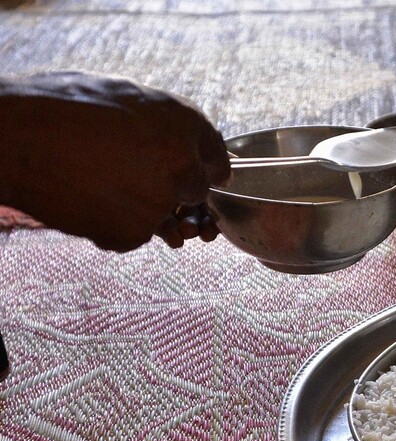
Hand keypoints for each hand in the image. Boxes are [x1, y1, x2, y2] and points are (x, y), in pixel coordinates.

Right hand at [0, 71, 230, 251]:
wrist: (14, 138)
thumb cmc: (61, 106)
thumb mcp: (125, 94)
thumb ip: (167, 122)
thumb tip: (189, 142)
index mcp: (185, 124)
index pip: (218, 159)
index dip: (204, 166)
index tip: (194, 172)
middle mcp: (184, 165)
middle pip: (195, 191)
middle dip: (172, 188)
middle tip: (130, 176)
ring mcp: (160, 203)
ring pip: (164, 215)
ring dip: (142, 208)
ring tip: (101, 183)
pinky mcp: (134, 233)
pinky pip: (135, 233)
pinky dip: (115, 224)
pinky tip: (88, 200)